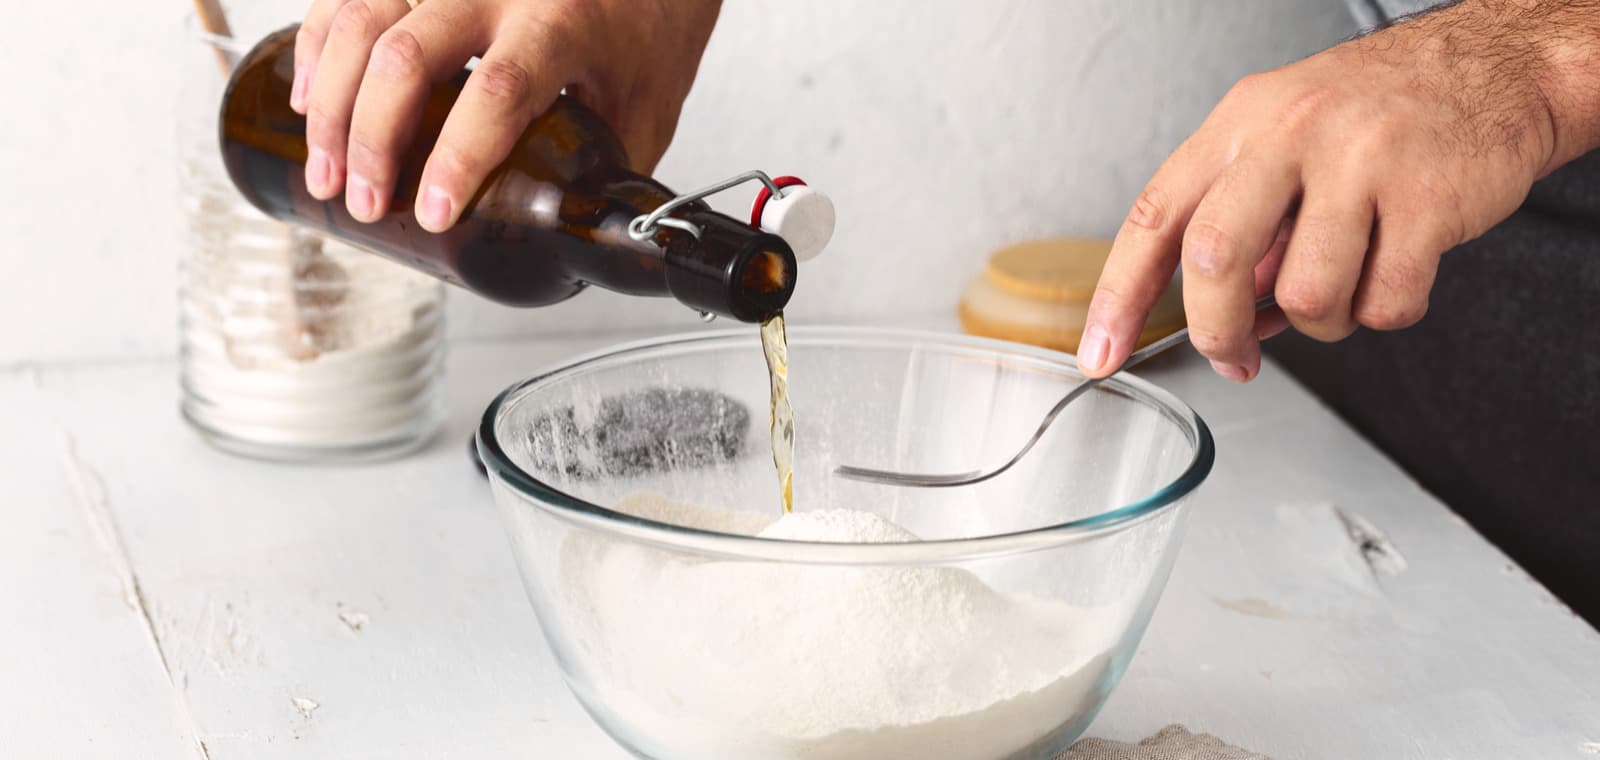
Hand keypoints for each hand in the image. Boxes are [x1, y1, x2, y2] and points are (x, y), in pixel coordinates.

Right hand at [290, 0, 721, 230]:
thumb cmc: (647, 33)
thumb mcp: (645, 113)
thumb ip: (603, 175)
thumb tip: (569, 252)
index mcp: (564, 25)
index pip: (498, 91)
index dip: (456, 157)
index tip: (431, 213)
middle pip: (409, 55)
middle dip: (371, 139)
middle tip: (362, 203)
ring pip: (364, 18)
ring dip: (332, 100)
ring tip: (326, 171)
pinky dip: (319, 45)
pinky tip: (309, 100)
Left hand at [1077, 0, 1587, 381]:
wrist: (1494, 69)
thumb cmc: (1377, 113)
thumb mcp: (1283, 137)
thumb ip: (1239, 219)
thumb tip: (1214, 319)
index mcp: (1240, 122)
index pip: (1154, 217)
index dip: (1118, 296)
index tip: (1100, 353)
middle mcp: (1291, 135)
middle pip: (1216, 259)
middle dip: (1217, 329)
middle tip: (1233, 355)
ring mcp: (1361, 163)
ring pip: (1306, 297)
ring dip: (1320, 321)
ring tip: (1344, 284)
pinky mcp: (1428, 199)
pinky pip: (1385, 302)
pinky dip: (1386, 311)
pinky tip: (1394, 271)